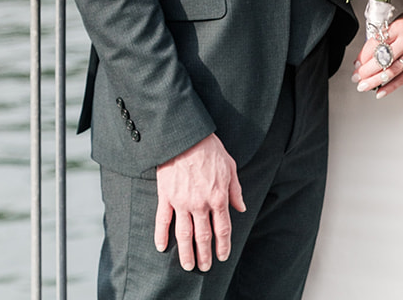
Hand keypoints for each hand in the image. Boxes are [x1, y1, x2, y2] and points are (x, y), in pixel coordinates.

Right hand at [154, 133, 245, 271]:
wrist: (186, 136)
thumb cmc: (210, 148)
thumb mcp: (230, 166)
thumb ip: (236, 190)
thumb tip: (241, 208)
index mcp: (218, 197)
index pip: (222, 229)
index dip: (223, 246)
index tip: (222, 256)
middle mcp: (201, 203)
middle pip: (204, 236)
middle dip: (205, 255)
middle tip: (204, 267)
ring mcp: (182, 201)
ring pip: (184, 234)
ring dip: (186, 253)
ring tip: (187, 266)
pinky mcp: (166, 196)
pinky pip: (162, 220)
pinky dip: (161, 235)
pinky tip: (161, 247)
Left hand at [353, 11, 402, 96]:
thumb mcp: (398, 21)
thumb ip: (384, 35)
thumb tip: (367, 52)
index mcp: (399, 27)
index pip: (376, 43)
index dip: (363, 55)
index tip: (356, 63)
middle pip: (382, 59)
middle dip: (366, 70)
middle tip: (356, 77)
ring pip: (391, 71)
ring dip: (375, 81)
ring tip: (363, 86)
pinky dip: (390, 87)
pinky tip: (380, 91)